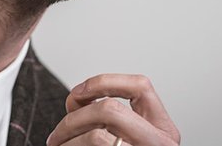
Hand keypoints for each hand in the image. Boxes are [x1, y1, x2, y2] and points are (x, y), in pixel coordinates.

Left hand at [46, 73, 179, 145]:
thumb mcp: (126, 136)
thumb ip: (105, 115)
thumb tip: (76, 99)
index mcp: (163, 128)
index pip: (140, 86)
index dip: (105, 82)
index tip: (78, 93)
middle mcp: (160, 143)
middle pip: (110, 109)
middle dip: (74, 117)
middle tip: (58, 134)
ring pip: (96, 136)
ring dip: (67, 139)